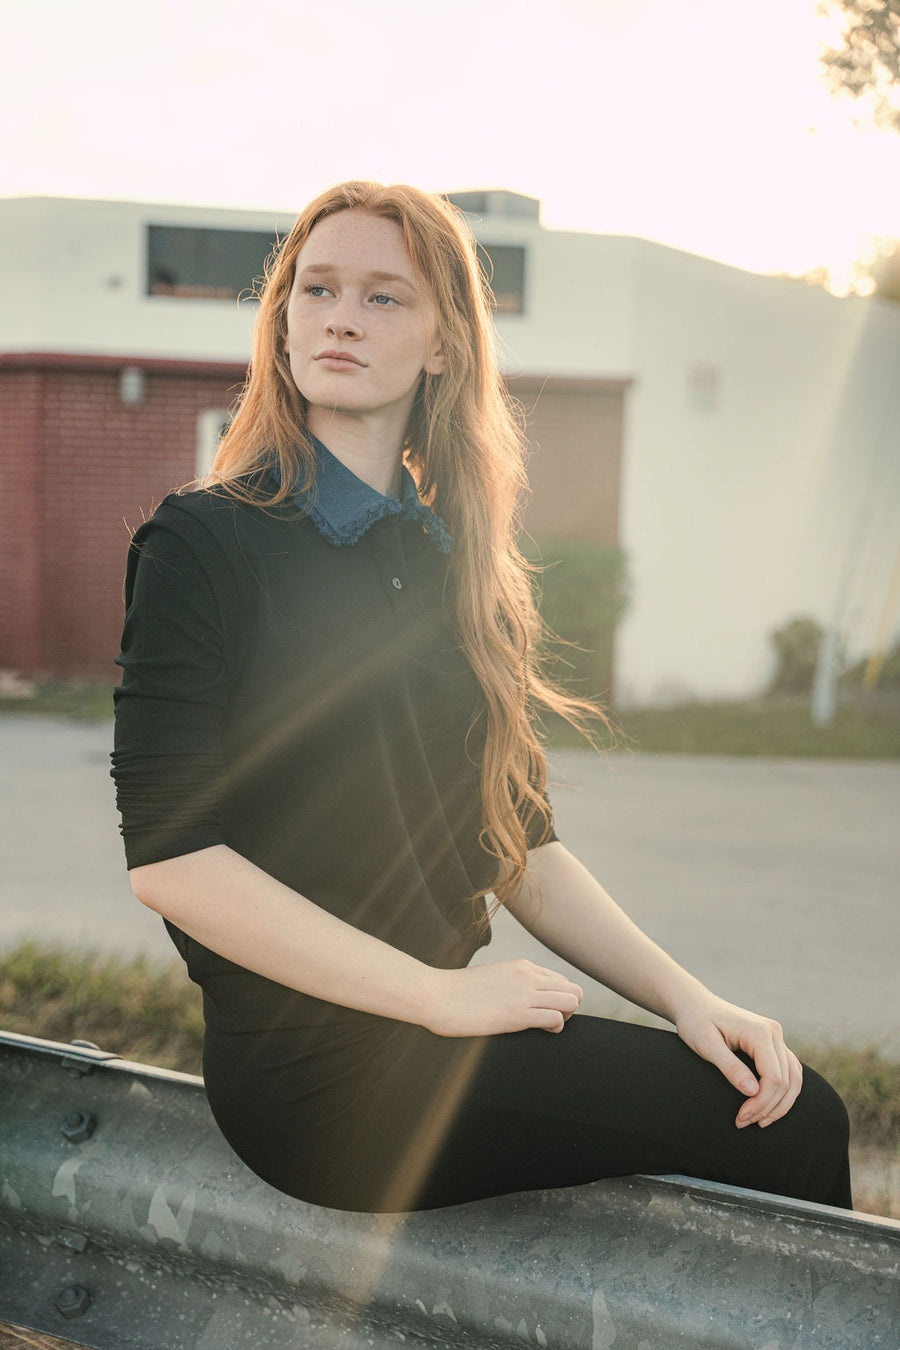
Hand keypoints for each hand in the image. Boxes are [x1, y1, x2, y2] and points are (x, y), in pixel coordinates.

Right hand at [425, 960, 583, 1037]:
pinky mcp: (518, 1014)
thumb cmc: (457, 992)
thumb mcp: (492, 979)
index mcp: (522, 966)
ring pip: (571, 1001)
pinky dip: (555, 1028)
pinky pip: (556, 1019)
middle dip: (569, 1007)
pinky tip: (540, 1031)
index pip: (560, 980)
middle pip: (573, 989)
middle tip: (550, 1020)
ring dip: (566, 1017)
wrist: (436, 995)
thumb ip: (511, 984)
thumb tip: (517, 998)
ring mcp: (525, 994)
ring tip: (547, 1026)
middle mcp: (528, 976)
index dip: (558, 998)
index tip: (544, 1010)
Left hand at [675, 994, 802, 1128]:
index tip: (741, 1117)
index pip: (774, 1077)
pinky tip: (768, 1107)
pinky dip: (783, 1092)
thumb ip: (729, 1067)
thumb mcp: (705, 1044)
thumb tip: (753, 1091)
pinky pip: (789, 1071)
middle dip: (767, 1107)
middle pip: (785, 1081)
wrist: (695, 1004)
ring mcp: (776, 1037)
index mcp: (759, 1031)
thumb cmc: (696, 1022)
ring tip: (759, 1121)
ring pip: (794, 1078)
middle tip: (743, 1122)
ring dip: (780, 1104)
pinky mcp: (773, 1043)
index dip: (761, 1103)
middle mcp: (773, 1032)